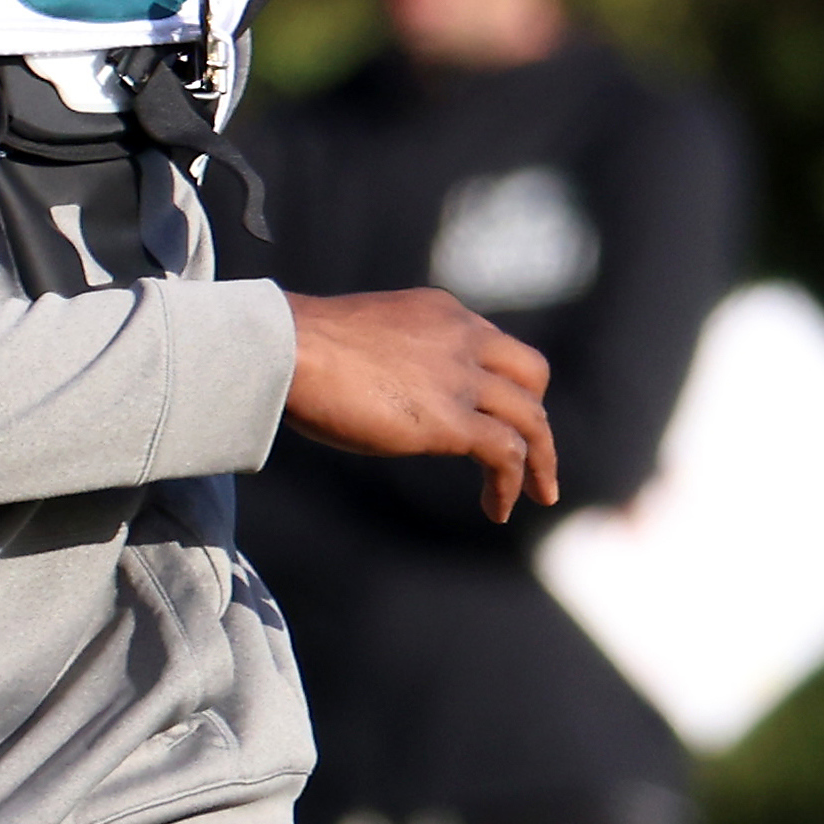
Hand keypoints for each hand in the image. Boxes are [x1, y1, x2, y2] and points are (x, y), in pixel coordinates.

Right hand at [280, 288, 560, 522]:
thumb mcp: (362, 338)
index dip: (503, 385)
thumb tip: (379, 392)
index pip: (495, 345)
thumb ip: (388, 358)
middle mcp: (462, 338)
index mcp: (440, 313)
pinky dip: (510, 484)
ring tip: (537, 495)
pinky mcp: (450, 421)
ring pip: (530, 418)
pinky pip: (506, 454)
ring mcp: (460, 378)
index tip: (496, 415)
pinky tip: (496, 509)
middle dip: (536, 417)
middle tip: (534, 455)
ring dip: (540, 461)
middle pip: (531, 374)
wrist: (283, 347)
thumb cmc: (297, 346)